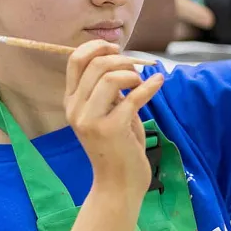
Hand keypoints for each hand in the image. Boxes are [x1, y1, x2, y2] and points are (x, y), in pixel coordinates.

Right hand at [64, 41, 163, 196]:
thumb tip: (122, 59)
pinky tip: (159, 82)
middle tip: (136, 69)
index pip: (75, 60)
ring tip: (141, 82)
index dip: (96, 46)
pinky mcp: (111, 130)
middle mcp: (76, 109)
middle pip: (96, 65)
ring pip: (111, 77)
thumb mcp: (106, 113)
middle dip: (121, 60)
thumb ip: (107, 89)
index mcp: (71, 101)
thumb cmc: (117, 146)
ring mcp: (91, 120)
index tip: (116, 47)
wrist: (118, 184)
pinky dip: (149, 86)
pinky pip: (133, 97)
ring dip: (132, 74)